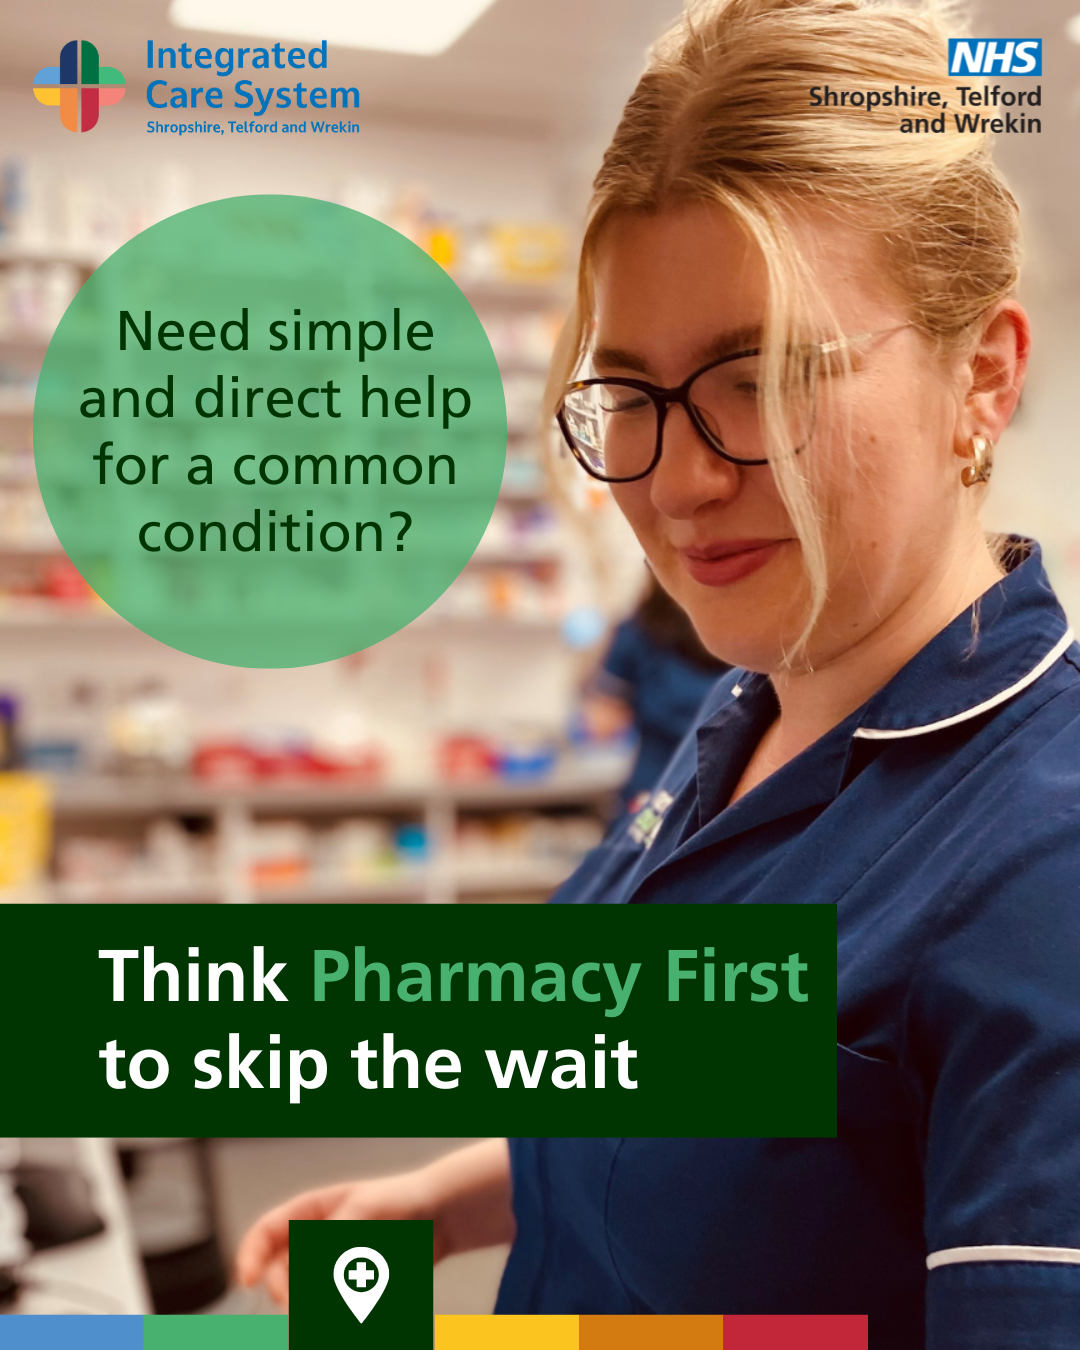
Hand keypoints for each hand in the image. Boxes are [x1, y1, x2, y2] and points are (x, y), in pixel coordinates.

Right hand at [235, 1141, 512, 1311]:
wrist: (439, 1215)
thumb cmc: (399, 1201)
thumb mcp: (361, 1212)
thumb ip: (328, 1245)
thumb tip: (299, 1281)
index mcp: (309, 1213)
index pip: (265, 1233)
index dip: (250, 1256)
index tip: (247, 1281)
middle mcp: (314, 1241)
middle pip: (283, 1274)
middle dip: (288, 1291)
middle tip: (300, 1304)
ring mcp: (331, 1266)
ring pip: (307, 1298)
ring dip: (317, 1308)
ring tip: (352, 1298)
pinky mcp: (350, 1289)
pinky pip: (335, 1310)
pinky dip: (342, 1314)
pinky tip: (365, 1304)